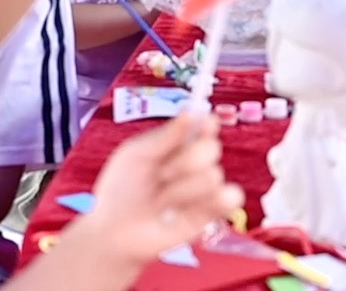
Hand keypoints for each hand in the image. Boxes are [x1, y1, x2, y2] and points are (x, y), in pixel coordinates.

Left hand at [81, 115, 244, 268]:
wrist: (114, 231)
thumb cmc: (120, 190)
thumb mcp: (134, 155)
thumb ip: (164, 136)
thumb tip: (191, 112)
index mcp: (178, 144)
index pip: (205, 126)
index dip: (208, 125)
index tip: (205, 126)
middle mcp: (195, 163)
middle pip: (211, 149)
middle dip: (185, 162)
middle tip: (161, 176)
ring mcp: (203, 188)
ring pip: (213, 177)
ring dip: (182, 191)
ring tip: (162, 203)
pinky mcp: (211, 213)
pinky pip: (231, 199)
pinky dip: (219, 200)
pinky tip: (194, 208)